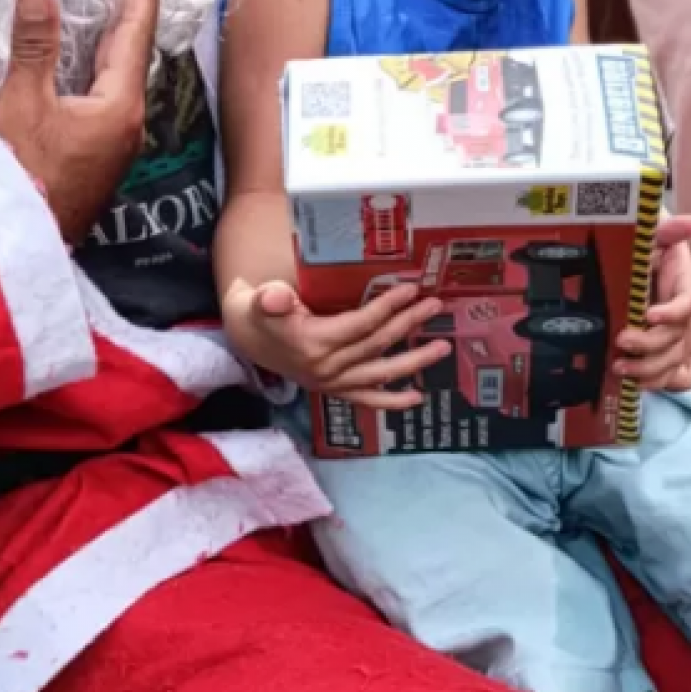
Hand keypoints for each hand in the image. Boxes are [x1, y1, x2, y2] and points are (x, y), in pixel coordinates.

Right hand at [0, 0, 163, 242]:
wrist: (13, 240)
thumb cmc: (21, 172)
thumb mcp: (22, 101)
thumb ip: (33, 46)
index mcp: (119, 107)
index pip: (134, 34)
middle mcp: (127, 126)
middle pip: (131, 56)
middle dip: (132, 13)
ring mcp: (113, 147)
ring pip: (118, 81)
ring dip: (115, 44)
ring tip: (113, 10)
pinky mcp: (95, 161)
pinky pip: (104, 100)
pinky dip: (98, 71)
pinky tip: (85, 66)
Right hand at [222, 278, 450, 410]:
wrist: (248, 339)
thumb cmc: (260, 313)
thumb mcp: (260, 300)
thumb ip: (269, 299)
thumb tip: (277, 297)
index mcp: (313, 343)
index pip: (360, 325)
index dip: (387, 307)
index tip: (411, 289)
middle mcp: (326, 368)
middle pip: (377, 345)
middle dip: (408, 324)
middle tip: (435, 306)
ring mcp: (332, 383)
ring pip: (381, 372)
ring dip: (415, 361)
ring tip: (442, 347)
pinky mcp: (335, 391)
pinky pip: (368, 400)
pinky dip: (393, 402)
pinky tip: (418, 398)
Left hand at [612, 212, 690, 393]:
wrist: (612, 265)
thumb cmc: (634, 248)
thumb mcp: (648, 235)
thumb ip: (666, 230)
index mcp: (679, 286)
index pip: (688, 303)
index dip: (673, 312)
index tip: (650, 314)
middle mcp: (676, 314)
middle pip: (677, 337)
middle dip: (651, 344)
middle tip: (623, 341)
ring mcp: (667, 335)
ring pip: (671, 360)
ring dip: (647, 367)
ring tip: (619, 366)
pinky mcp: (654, 352)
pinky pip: (662, 375)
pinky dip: (647, 380)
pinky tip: (628, 380)